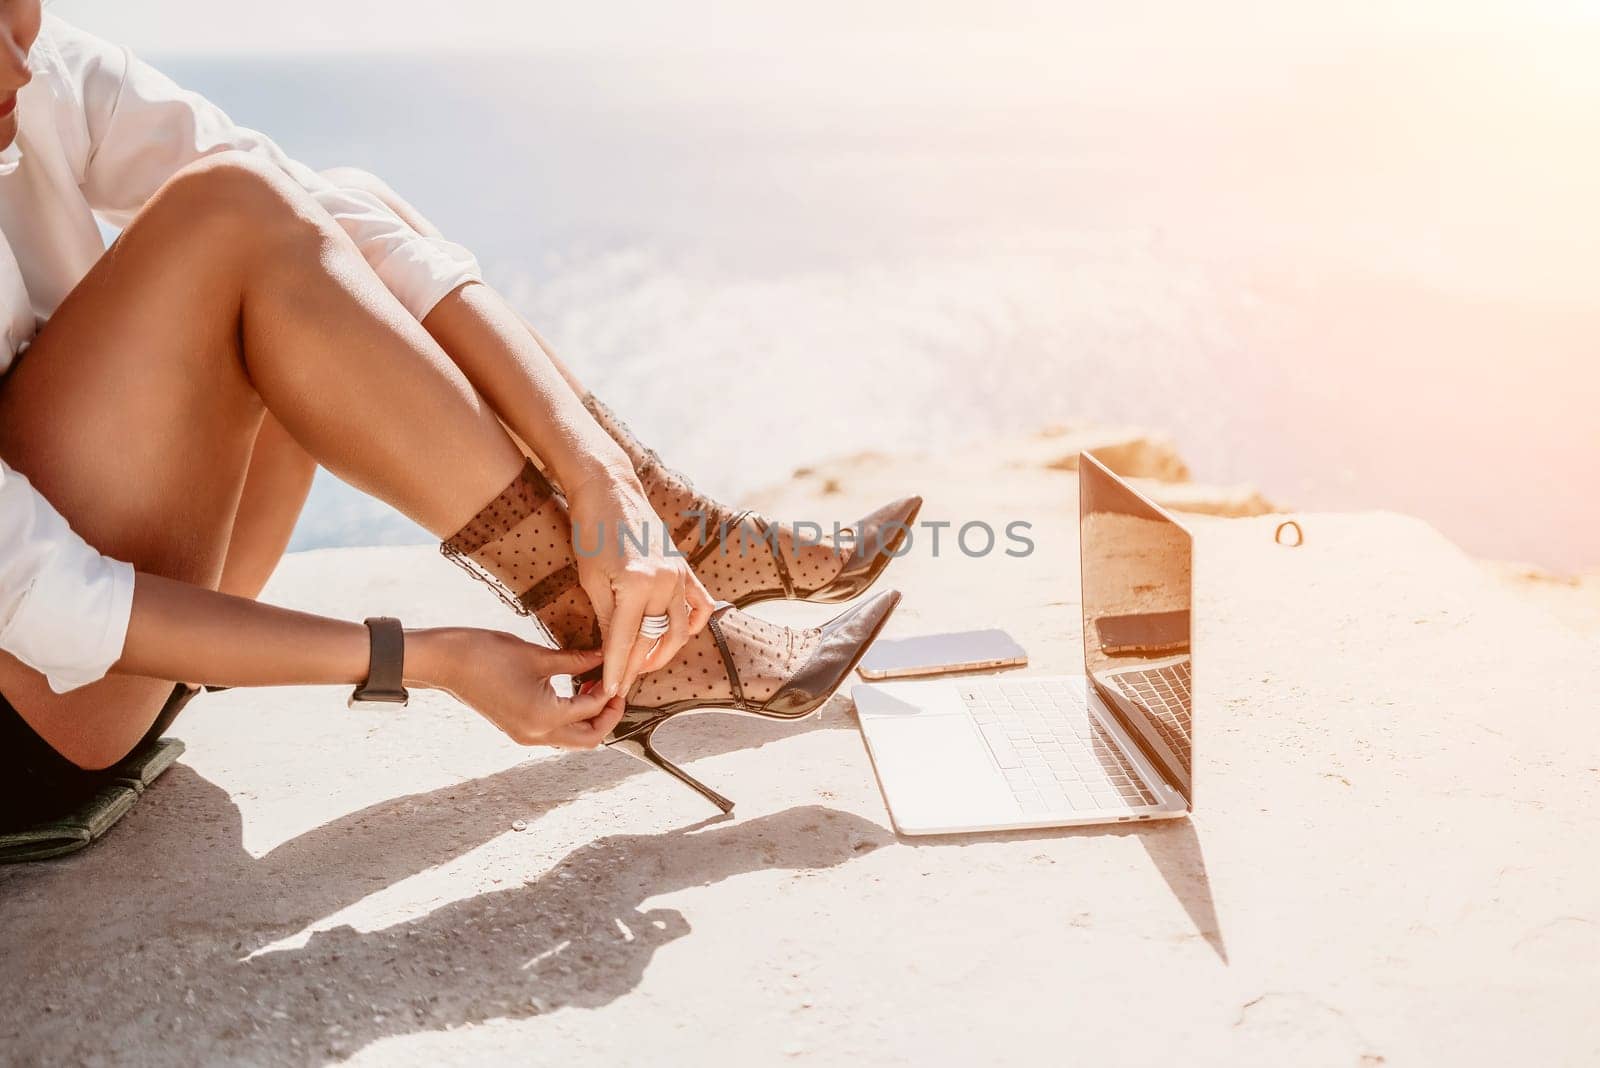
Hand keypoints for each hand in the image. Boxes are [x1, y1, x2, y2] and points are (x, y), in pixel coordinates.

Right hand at [409, 629, 625, 747]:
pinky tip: (574, 691)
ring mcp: (525, 735)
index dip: (610, 690)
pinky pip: (555, 732)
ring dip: (589, 718)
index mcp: (544, 718)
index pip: (592, 710)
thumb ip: (576, 662)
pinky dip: (571, 717)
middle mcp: (536, 734)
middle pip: (588, 739)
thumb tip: (605, 657)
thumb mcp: (538, 656)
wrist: (446, 663)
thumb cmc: (488, 654)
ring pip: (572, 739)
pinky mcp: (518, 729)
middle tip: (614, 689)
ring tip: (595, 686)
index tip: (620, 670)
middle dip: (607, 717)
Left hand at [564, 466, 714, 695]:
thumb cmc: (592, 532)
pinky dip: (692, 625)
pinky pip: (699, 605)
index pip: (624, 640)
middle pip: (652, 639)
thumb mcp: (591, 580)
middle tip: (623, 683)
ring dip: (662, 652)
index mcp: (635, 584)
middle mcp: (663, 581)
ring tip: (645, 666)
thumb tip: (611, 653)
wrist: (610, 491)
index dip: (616, 669)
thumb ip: (606, 620)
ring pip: (677, 630)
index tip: (610, 690)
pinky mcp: (684, 568)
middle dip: (636, 666)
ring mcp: (678, 575)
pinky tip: (678, 637)